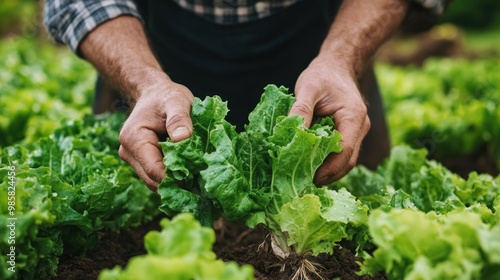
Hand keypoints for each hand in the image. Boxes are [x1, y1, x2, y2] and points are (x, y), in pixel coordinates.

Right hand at [118, 78, 193, 190]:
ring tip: (195, 176)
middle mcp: (128, 152)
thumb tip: (182, 139)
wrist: (155, 94)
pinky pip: (156, 176)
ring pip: (154, 181)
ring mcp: (133, 158)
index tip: (194, 179)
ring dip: (173, 181)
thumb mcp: (177, 102)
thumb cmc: (166, 96)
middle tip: (199, 182)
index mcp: (134, 138)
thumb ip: (179, 119)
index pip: (153, 169)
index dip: (174, 178)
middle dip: (175, 182)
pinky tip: (187, 171)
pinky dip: (171, 176)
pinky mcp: (141, 161)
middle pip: (152, 179)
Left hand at [289, 56, 370, 185]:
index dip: (328, 168)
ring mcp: (357, 132)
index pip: (344, 150)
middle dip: (327, 175)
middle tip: (304, 185)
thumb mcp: (308, 87)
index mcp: (353, 116)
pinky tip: (312, 168)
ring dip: (328, 173)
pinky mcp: (350, 134)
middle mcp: (360, 127)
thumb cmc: (322, 75)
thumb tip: (292, 134)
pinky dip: (328, 164)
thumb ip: (301, 110)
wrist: (337, 66)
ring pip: (346, 161)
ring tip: (306, 180)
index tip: (309, 177)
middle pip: (347, 161)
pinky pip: (342, 154)